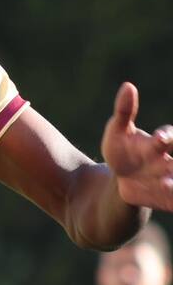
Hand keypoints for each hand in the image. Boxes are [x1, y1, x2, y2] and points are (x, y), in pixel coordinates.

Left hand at [102, 83, 172, 209]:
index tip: (159, 138)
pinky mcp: (168, 199)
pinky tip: (168, 196)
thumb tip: (128, 86)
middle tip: (170, 167)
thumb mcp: (117, 132)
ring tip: (165, 185)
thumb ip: (124, 111)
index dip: (167, 136)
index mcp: (159, 144)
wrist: (121, 179)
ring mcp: (171, 180)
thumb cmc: (122, 150)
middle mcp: (170, 162)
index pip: (169, 137)